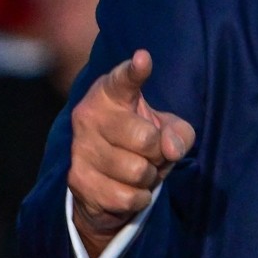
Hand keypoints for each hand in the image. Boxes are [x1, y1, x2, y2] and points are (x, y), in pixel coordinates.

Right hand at [68, 50, 195, 257]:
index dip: (134, 71)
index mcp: (110, 93)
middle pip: (146, 139)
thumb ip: (179, 133)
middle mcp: (89, 115)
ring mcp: (80, 148)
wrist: (106, 180)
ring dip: (149, 177)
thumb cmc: (142, 140)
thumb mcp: (169, 129)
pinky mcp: (77, 180)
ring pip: (137, 171)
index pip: (122, 80)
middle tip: (151, 152)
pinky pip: (126, 196)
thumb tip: (170, 148)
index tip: (143, 59)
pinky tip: (129, 188)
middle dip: (159, 152)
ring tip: (139, 169)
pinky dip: (138, 197)